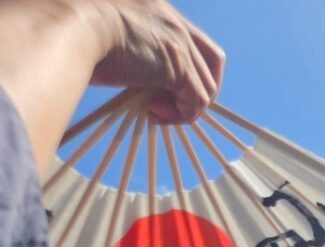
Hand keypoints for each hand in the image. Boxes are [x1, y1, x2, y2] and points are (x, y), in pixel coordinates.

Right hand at [86, 0, 224, 123]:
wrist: (70, 28)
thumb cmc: (75, 31)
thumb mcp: (111, 34)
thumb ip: (134, 50)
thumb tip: (137, 77)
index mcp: (159, 10)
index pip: (196, 41)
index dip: (193, 70)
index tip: (171, 86)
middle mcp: (176, 23)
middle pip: (211, 65)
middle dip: (194, 91)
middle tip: (170, 105)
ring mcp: (180, 44)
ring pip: (206, 88)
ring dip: (184, 107)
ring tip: (155, 112)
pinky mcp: (179, 69)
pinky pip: (195, 102)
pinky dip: (180, 115)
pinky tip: (153, 113)